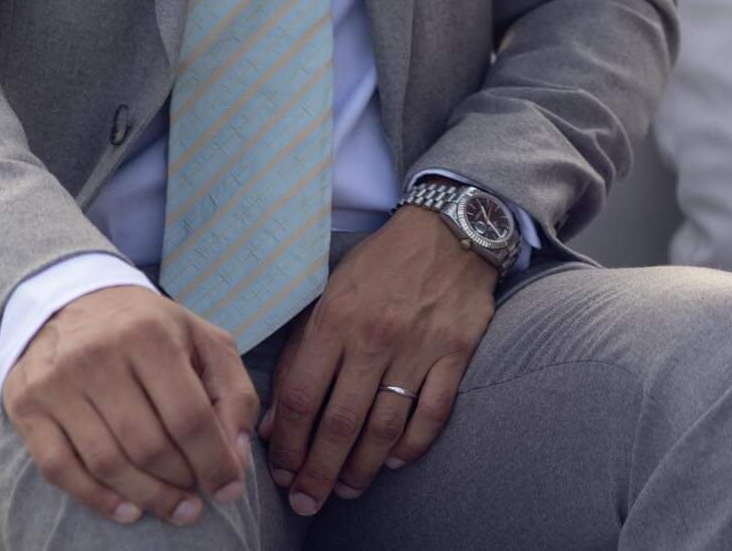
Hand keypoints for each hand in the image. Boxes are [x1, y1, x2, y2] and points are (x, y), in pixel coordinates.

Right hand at [1, 285, 257, 527]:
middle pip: (148, 445)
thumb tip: (235, 456)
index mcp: (149, 334)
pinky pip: (61, 470)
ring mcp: (58, 383)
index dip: (214, 461)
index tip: (229, 488)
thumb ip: (233, 392)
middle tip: (198, 499)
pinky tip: (128, 510)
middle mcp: (99, 356)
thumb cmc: (149, 330)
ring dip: (147, 497)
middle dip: (181, 482)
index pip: (189, 416)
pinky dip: (98, 499)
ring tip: (173, 508)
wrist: (70, 302)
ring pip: (107, 463)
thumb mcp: (202, 341)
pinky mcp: (28, 406)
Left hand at [259, 205, 496, 515]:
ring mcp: (418, 348)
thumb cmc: (379, 265)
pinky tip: (395, 461)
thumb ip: (299, 355)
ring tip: (347, 489)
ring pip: (385, 428)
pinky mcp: (455, 353)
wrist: (447, 230)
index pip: (302, 398)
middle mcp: (374, 337)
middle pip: (340, 424)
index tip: (282, 474)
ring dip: (362, 468)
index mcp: (335, 319)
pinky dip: (412, 445)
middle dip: (318, 472)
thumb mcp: (327, 295)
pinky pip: (433, 413)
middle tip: (308, 501)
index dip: (288, 446)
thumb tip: (276, 421)